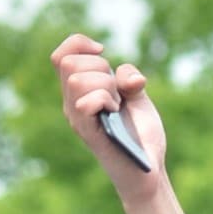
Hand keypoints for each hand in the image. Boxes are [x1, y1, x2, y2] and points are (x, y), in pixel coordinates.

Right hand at [50, 34, 166, 200]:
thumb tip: (129, 76)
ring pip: (76, 79)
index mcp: (80, 92)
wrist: (150, 170)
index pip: (62, 55)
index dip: (78, 43)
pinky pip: (85, 102)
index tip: (102, 51)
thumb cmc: (142, 137)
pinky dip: (104, 99)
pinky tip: (115, 112)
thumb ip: (130, 80)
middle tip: (116, 93)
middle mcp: (72, 104)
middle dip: (99, 68)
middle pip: (69, 62)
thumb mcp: (139, 100)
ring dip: (104, 85)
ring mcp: (77, 118)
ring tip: (116, 105)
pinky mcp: (87, 132)